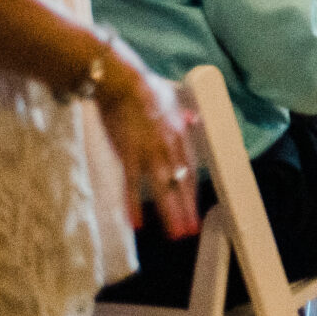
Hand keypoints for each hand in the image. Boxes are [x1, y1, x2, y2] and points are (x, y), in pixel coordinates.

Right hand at [96, 48, 198, 239]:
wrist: (121, 82)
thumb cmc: (144, 89)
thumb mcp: (172, 99)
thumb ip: (182, 114)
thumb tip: (192, 120)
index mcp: (180, 135)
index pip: (189, 169)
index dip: (192, 191)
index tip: (195, 209)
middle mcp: (170, 146)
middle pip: (180, 182)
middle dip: (186, 208)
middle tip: (190, 230)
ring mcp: (150, 151)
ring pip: (163, 188)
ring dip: (170, 212)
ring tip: (175, 233)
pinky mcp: (128, 153)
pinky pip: (133, 184)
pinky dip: (134, 204)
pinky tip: (138, 222)